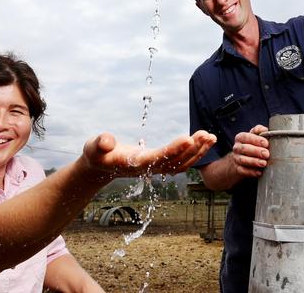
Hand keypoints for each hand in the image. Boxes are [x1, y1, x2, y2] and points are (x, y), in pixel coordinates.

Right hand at [81, 130, 216, 178]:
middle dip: (192, 150)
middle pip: (174, 162)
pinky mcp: (160, 164)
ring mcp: (156, 168)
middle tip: (206, 135)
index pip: (157, 158)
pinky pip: (181, 161)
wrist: (101, 165)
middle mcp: (149, 168)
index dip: (173, 150)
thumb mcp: (93, 146)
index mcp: (135, 163)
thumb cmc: (97, 154)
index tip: (187, 138)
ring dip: (198, 152)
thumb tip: (106, 141)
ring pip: (181, 164)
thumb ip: (99, 143)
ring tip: (210, 137)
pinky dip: (195, 153)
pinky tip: (204, 141)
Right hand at [231, 124, 269, 177]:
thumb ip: (259, 130)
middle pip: (244, 148)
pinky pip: (243, 171)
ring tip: (264, 163)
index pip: (246, 137)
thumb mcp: (255, 135)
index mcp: (240, 137)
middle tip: (266, 154)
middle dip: (256, 151)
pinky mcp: (238, 169)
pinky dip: (251, 172)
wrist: (242, 158)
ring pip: (243, 160)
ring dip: (254, 162)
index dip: (256, 140)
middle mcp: (237, 148)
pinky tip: (259, 172)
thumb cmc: (252, 145)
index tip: (266, 143)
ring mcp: (236, 158)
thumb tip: (264, 129)